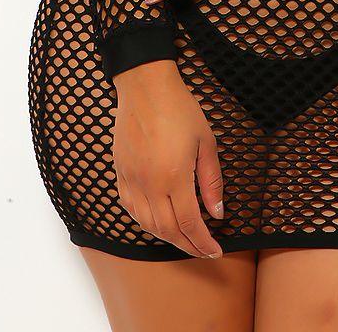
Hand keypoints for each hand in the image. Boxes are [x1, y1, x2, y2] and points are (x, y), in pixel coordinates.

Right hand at [113, 60, 224, 258]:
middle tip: (202, 250)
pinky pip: (129, 206)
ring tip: (183, 238)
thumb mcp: (206, 142)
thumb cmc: (179, 108)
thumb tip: (217, 212)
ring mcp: (131, 179)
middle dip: (187, 245)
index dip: (203, 242)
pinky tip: (155, 220)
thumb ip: (211, 181)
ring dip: (166, 236)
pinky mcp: (120, 171)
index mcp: (174, 177)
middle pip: (167, 230)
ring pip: (146, 223)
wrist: (145, 86)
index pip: (189, 223)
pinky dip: (143, 221)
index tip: (215, 250)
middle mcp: (149, 184)